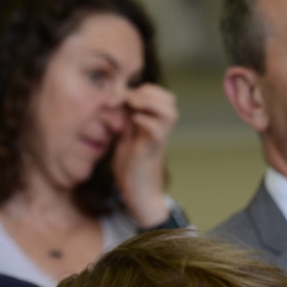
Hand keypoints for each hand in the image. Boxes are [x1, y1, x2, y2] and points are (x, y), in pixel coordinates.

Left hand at [110, 82, 179, 228]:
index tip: (118, 99)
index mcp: (153, 124)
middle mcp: (159, 130)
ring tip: (133, 109)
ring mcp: (158, 140)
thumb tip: (117, 102)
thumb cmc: (131, 169)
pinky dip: (145, 121)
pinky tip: (131, 123)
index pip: (158, 95)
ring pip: (170, 112)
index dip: (140, 90)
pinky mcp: (151, 152)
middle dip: (146, 93)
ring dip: (149, 104)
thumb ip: (125, 121)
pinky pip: (157, 131)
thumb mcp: (124, 138)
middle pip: (169, 99)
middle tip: (126, 101)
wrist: (139, 196)